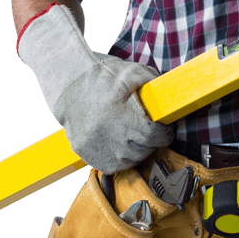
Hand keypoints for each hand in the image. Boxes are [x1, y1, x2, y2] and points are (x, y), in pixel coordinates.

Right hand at [18, 4, 173, 172]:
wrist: (66, 83)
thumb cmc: (102, 76)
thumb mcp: (131, 72)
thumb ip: (153, 83)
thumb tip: (171, 94)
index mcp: (122, 116)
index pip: (154, 136)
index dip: (164, 133)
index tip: (164, 128)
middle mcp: (109, 136)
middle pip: (144, 150)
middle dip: (151, 141)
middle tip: (149, 129)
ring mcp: (96, 148)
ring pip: (129, 160)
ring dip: (137, 150)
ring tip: (134, 134)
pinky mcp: (86, 154)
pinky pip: (113, 165)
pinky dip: (121, 157)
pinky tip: (121, 142)